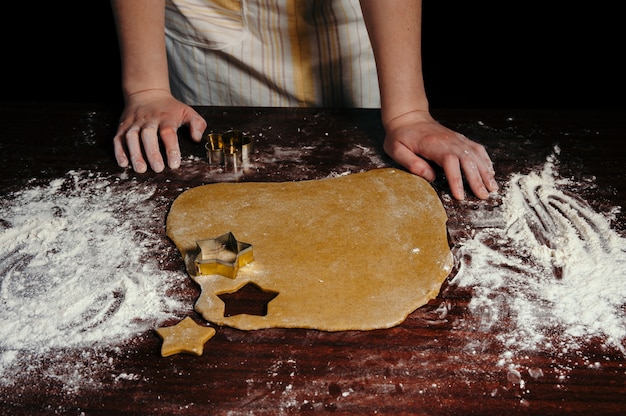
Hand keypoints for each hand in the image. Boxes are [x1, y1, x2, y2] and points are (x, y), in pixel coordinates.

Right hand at [113, 89, 206, 172]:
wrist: (147, 93)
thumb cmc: (170, 108)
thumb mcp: (187, 112)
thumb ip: (197, 124)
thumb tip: (197, 139)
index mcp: (166, 118)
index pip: (168, 133)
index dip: (171, 148)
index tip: (174, 164)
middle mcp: (148, 120)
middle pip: (148, 135)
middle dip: (152, 153)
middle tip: (157, 169)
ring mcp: (134, 123)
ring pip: (131, 137)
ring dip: (134, 154)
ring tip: (140, 169)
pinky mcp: (123, 126)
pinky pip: (118, 138)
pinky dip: (119, 151)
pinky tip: (123, 163)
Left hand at [382, 110, 497, 199]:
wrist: (408, 116)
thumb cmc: (400, 135)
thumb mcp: (396, 149)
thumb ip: (411, 163)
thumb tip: (430, 177)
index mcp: (434, 144)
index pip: (450, 163)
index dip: (456, 180)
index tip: (460, 196)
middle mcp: (450, 141)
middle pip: (468, 160)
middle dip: (477, 180)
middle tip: (483, 197)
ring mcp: (457, 139)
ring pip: (476, 155)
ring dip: (485, 172)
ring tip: (492, 188)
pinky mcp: (459, 139)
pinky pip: (477, 149)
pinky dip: (485, 160)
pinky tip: (490, 172)